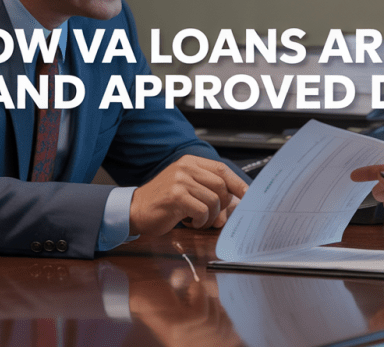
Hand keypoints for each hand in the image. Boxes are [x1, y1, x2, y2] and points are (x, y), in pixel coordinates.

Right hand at [130, 155, 247, 236]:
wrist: (135, 210)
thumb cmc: (163, 202)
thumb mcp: (187, 189)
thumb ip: (209, 191)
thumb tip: (236, 203)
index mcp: (190, 162)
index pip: (222, 169)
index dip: (238, 183)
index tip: (249, 195)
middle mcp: (186, 168)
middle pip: (222, 185)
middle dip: (223, 205)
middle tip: (214, 216)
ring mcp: (180, 181)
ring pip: (214, 200)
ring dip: (210, 217)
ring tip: (198, 220)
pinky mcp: (176, 196)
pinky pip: (202, 211)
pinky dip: (201, 221)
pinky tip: (190, 222)